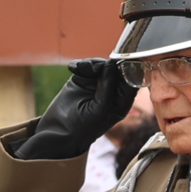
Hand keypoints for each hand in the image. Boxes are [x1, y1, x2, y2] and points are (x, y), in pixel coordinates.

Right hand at [17, 59, 135, 159]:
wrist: (59, 131)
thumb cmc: (84, 126)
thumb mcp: (100, 109)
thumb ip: (107, 87)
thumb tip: (111, 64)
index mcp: (122, 101)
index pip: (131, 81)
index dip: (128, 69)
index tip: (119, 61)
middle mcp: (112, 91)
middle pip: (116, 69)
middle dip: (106, 65)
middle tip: (93, 68)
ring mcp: (97, 84)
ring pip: (101, 65)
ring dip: (91, 64)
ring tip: (80, 69)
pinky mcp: (83, 79)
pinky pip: (86, 66)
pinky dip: (80, 64)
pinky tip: (73, 68)